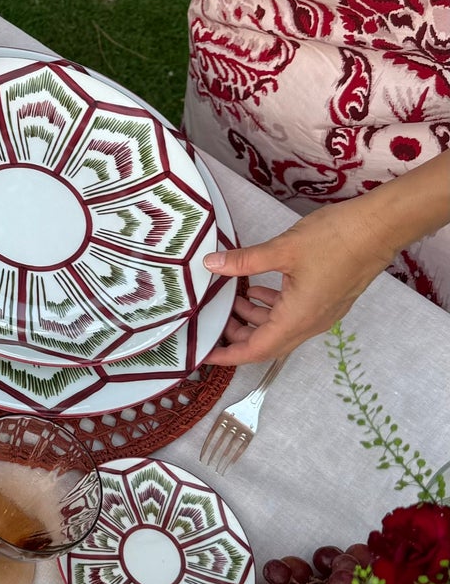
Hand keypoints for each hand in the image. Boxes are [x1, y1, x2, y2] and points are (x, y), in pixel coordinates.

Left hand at [202, 198, 396, 365]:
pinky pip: (294, 315)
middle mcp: (310, 324)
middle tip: (214, 322)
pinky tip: (257, 288)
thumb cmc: (335, 239)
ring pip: (281, 328)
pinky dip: (272, 307)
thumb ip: (244, 261)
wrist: (379, 229)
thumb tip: (212, 264)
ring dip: (255, 319)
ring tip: (232, 300)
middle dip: (238, 336)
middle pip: (267, 343)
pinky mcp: (328, 300)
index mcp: (297, 319)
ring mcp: (322, 313)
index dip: (228, 354)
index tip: (205, 353)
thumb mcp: (282, 249)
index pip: (256, 350)